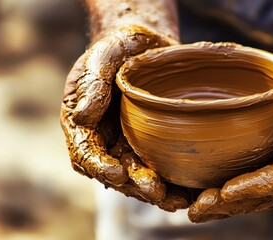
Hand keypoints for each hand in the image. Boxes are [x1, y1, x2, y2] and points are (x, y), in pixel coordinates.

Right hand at [60, 25, 190, 210]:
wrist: (145, 48)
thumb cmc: (119, 49)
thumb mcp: (103, 55)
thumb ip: (92, 83)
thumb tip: (82, 116)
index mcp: (85, 124)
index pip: (86, 153)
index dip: (99, 166)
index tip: (118, 173)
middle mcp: (106, 141)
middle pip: (116, 172)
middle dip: (135, 185)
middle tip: (157, 192)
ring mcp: (129, 145)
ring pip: (139, 176)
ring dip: (157, 191)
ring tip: (178, 200)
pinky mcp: (152, 145)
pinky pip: (160, 167)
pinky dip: (174, 181)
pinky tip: (190, 189)